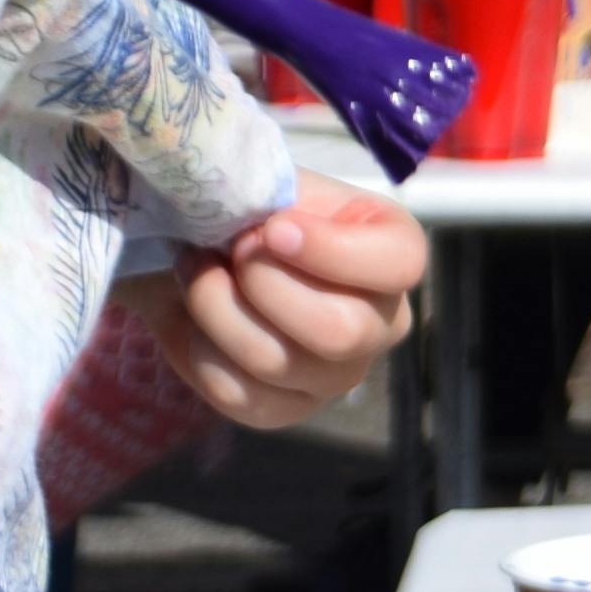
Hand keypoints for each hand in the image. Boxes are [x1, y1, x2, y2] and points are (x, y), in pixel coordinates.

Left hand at [144, 187, 428, 425]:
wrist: (201, 251)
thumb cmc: (251, 209)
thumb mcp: (268, 183)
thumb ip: (271, 190)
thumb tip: (255, 220)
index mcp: (393, 254)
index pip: (400, 264)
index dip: (333, 251)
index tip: (274, 228)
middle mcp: (380, 323)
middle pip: (338, 332)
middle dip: (264, 283)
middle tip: (229, 245)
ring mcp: (335, 375)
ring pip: (277, 361)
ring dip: (215, 306)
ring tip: (195, 265)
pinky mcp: (285, 409)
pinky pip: (238, 393)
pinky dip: (198, 346)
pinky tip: (190, 312)